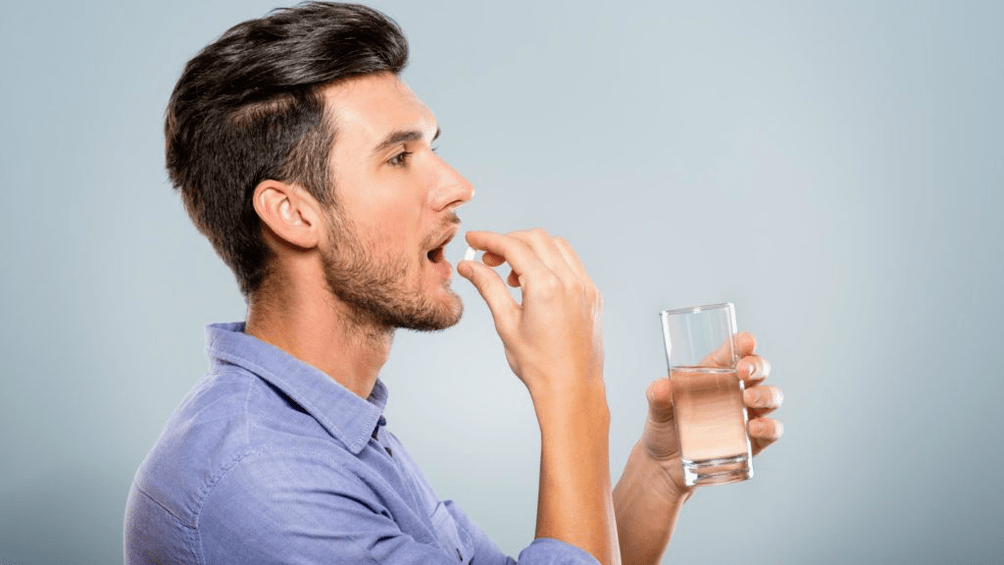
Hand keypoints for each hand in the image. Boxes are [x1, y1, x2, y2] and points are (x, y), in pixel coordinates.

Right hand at [457, 229, 603, 398]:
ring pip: (557, 246)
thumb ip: (488, 287)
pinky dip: (550, 262)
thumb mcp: (506, 323)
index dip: (489, 239)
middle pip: (536, 239)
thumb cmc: (537, 364)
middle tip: (488, 259)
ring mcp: (585, 286)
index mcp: (545, 287)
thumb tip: (468, 265)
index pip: (514, 246)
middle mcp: (570, 281)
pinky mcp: (593, 295)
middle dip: (509, 242)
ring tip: (512, 276)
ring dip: (531, 250)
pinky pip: (571, 263)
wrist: (571, 389)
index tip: (472, 240)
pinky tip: (536, 283)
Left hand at [641, 332, 783, 493]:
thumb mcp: (656, 409)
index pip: (734, 350)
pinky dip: (769, 427)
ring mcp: (748, 414)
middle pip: (760, 368)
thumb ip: (657, 396)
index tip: (745, 341)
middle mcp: (736, 389)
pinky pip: (772, 430)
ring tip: (748, 398)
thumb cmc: (664, 428)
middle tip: (743, 371)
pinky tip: (754, 427)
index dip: (743, 342)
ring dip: (765, 395)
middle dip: (757, 365)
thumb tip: (662, 387)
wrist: (664, 467)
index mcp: (715, 373)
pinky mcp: (753, 441)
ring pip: (772, 396)